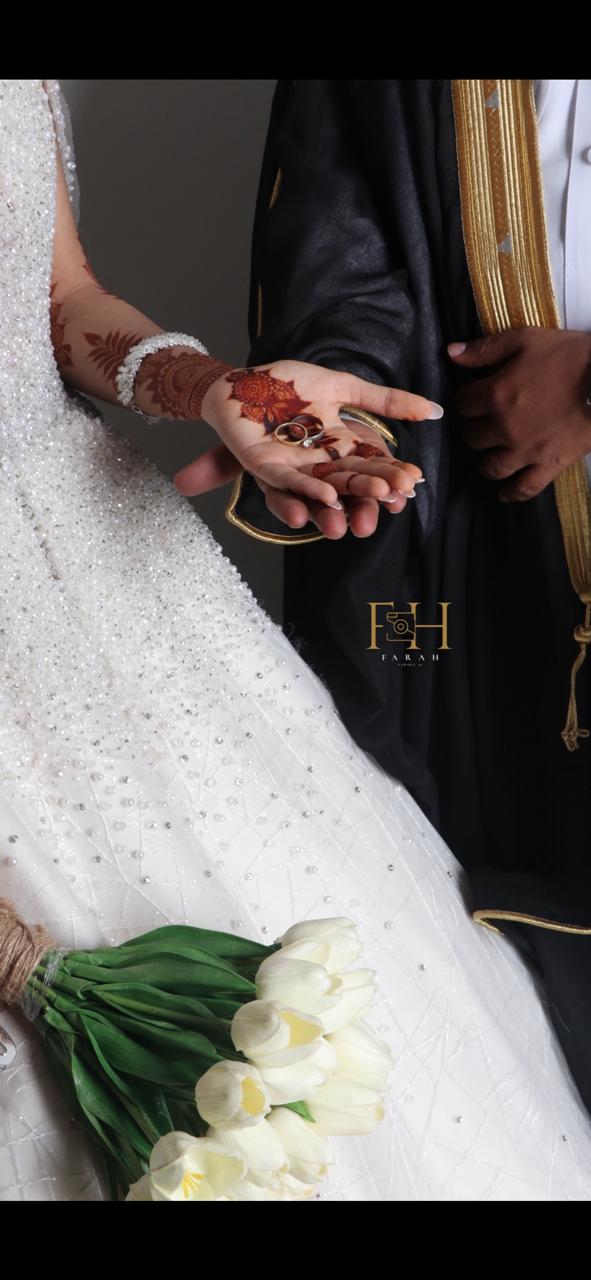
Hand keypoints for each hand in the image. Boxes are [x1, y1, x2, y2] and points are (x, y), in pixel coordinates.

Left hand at [173, 359, 440, 536]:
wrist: (241, 381)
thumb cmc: (291, 384)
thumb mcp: (344, 387)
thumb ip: (385, 401)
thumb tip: (435, 411)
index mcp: (340, 445)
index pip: (371, 462)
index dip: (390, 473)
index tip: (412, 484)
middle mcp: (320, 463)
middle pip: (351, 481)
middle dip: (372, 493)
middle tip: (394, 501)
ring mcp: (294, 467)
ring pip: (324, 490)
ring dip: (343, 504)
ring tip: (360, 519)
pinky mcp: (265, 467)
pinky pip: (289, 484)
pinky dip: (307, 491)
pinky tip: (326, 498)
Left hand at [449, 328, 590, 500]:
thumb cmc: (567, 356)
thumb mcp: (525, 340)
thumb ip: (485, 349)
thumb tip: (451, 353)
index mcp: (496, 395)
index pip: (463, 405)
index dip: (468, 399)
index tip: (476, 398)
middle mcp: (505, 427)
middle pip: (473, 437)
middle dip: (477, 428)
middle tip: (486, 423)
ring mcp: (526, 450)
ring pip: (491, 466)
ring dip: (487, 460)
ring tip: (491, 455)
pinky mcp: (548, 465)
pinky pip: (524, 488)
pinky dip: (511, 493)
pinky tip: (504, 492)